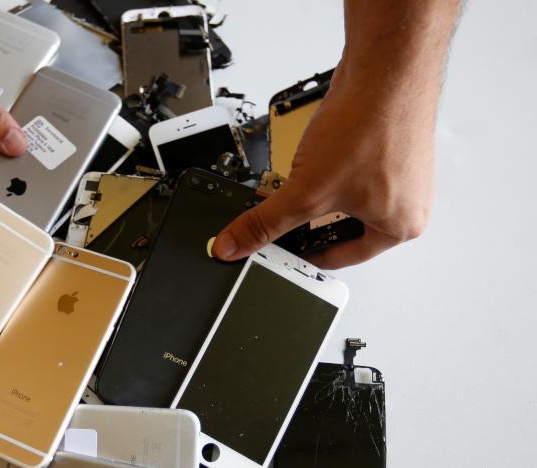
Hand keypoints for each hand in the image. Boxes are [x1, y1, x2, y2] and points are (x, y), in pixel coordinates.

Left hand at [212, 0, 459, 268]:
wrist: (385, 69)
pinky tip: (315, 154)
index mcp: (400, 227)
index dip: (301, 255)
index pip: (339, 258)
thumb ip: (265, 222)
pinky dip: (328, 168)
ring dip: (317, 192)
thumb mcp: (305, 189)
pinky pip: (350, 170)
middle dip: (308, 220)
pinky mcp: (389, 147)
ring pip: (344, 197)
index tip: (277, 251)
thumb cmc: (369, 126)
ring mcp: (402, 173)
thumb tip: (234, 245)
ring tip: (300, 179)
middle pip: (341, 228)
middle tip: (282, 214)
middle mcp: (408, 203)